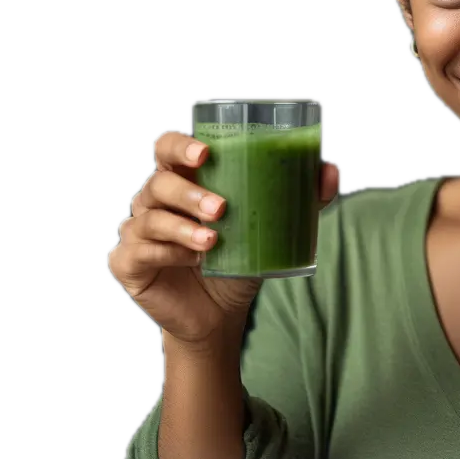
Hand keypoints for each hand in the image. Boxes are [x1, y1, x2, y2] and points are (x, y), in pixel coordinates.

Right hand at [107, 130, 341, 347]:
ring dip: (183, 227)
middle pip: (159, 182)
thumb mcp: (275, 227)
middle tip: (221, 209)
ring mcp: (138, 231)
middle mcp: (155, 201)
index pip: (168, 148)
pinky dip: (166, 253)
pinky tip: (192, 260)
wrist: (221, 313)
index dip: (180, 146)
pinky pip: (139, 252)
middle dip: (189, 193)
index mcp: (184, 181)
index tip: (206, 153)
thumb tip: (330, 169)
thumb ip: (303, 197)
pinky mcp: (129, 263)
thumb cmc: (242, 258)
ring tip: (214, 241)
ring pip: (150, 218)